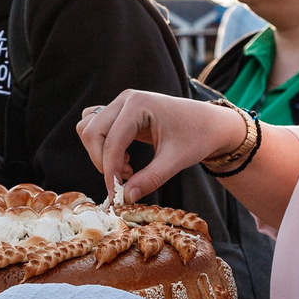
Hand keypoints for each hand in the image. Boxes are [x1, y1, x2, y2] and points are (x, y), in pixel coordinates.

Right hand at [74, 91, 243, 201]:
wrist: (210, 123)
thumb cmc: (197, 137)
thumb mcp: (176, 160)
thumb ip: (151, 178)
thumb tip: (126, 198)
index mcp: (139, 104)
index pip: (111, 140)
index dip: (109, 170)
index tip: (115, 194)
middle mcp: (125, 100)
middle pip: (92, 132)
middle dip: (102, 161)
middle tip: (124, 180)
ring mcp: (121, 104)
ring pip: (89, 128)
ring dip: (99, 153)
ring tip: (126, 168)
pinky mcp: (120, 113)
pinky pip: (96, 127)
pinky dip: (102, 146)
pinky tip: (124, 159)